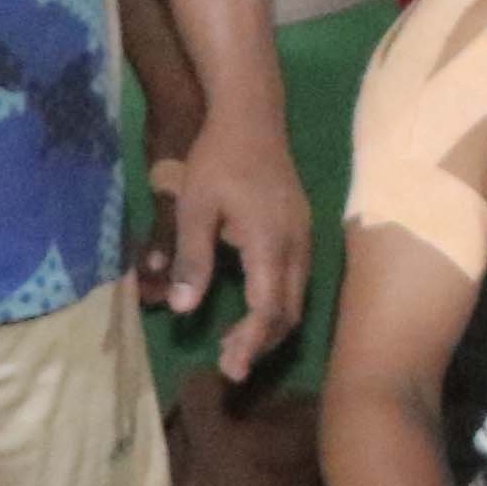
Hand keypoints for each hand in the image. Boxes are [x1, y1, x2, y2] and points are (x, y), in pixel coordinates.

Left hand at [167, 120, 315, 385]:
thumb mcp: (195, 208)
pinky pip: (297, 280)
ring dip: (269, 326)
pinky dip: (276, 304)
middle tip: (228, 365)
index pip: (269, 308)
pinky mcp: (302, 229)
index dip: (252, 342)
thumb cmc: (219, 158)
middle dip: (261, 342)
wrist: (253, 115)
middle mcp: (297, 245)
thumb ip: (192, 259)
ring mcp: (304, 237)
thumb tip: (182, 308)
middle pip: (289, 311)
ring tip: (235, 344)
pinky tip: (252, 307)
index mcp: (271, 243)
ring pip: (297, 298)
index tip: (234, 370)